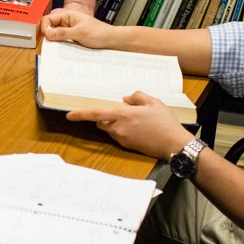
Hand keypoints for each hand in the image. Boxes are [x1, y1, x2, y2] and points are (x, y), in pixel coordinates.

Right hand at [40, 8, 113, 48]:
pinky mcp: (72, 39)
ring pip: (55, 36)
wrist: (111, 41)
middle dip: (47, 36)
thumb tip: (47, 34)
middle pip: (49, 27)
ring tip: (55, 49)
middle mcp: (66, 22)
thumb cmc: (99, 33)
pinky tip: (62, 52)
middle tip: (48, 45)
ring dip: (54, 42)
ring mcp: (69, 31)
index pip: (48, 19)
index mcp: (67, 15)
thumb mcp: (79, 33)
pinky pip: (61, 42)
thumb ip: (63, 33)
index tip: (47, 37)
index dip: (44, 27)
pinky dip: (60, 47)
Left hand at [66, 91, 190, 158]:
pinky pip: (119, 136)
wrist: (174, 144)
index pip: (96, 114)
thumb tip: (126, 99)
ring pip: (110, 129)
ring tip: (135, 119)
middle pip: (102, 122)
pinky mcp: (128, 146)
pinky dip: (123, 130)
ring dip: (115, 124)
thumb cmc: (165, 122)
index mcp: (123, 115)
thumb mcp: (153, 102)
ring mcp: (123, 139)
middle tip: (121, 111)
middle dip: (105, 117)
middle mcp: (119, 128)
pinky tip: (139, 128)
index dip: (80, 114)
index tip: (69, 115)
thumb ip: (137, 97)